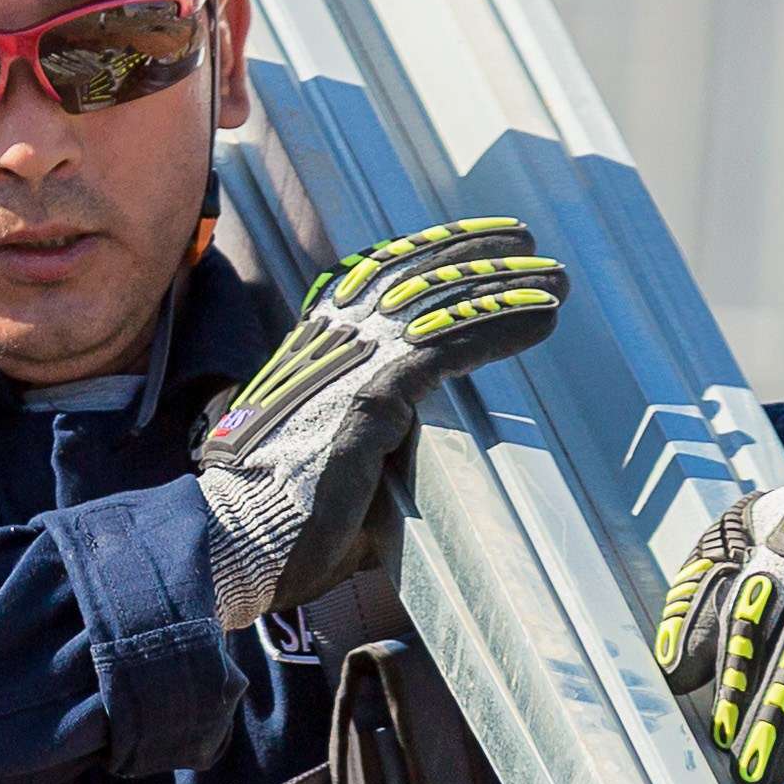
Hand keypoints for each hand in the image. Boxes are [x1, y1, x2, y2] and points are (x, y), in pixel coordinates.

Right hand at [196, 219, 565, 628]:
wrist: (228, 541)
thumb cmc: (270, 527)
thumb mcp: (323, 474)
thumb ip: (366, 461)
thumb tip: (394, 488)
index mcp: (310, 353)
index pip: (372, 281)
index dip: (422, 254)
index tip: (466, 242)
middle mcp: (329, 345)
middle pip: (411, 275)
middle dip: (472, 252)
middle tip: (524, 242)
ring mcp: (350, 367)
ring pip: (439, 303)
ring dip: (504, 286)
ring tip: (555, 278)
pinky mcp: (371, 397)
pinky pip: (450, 346)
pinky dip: (501, 328)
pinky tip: (542, 319)